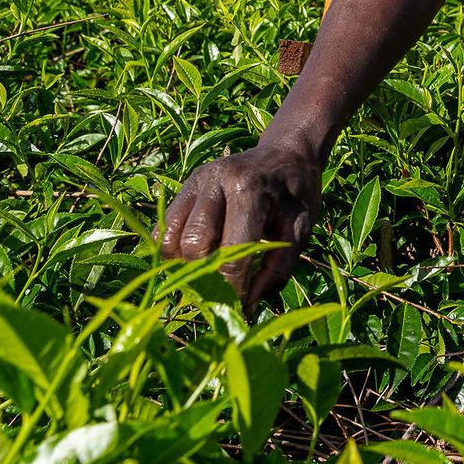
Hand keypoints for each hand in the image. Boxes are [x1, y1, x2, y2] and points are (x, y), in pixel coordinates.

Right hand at [160, 140, 321, 305]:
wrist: (285, 154)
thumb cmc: (296, 194)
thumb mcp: (300, 229)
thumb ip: (277, 269)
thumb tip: (245, 305)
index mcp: (249, 190)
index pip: (232, 252)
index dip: (233, 289)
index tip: (241, 308)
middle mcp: (215, 181)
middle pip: (194, 246)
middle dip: (208, 279)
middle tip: (225, 294)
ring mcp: (194, 182)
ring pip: (169, 240)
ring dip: (186, 267)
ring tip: (211, 274)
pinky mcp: (183, 188)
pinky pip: (162, 230)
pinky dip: (173, 253)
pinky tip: (198, 258)